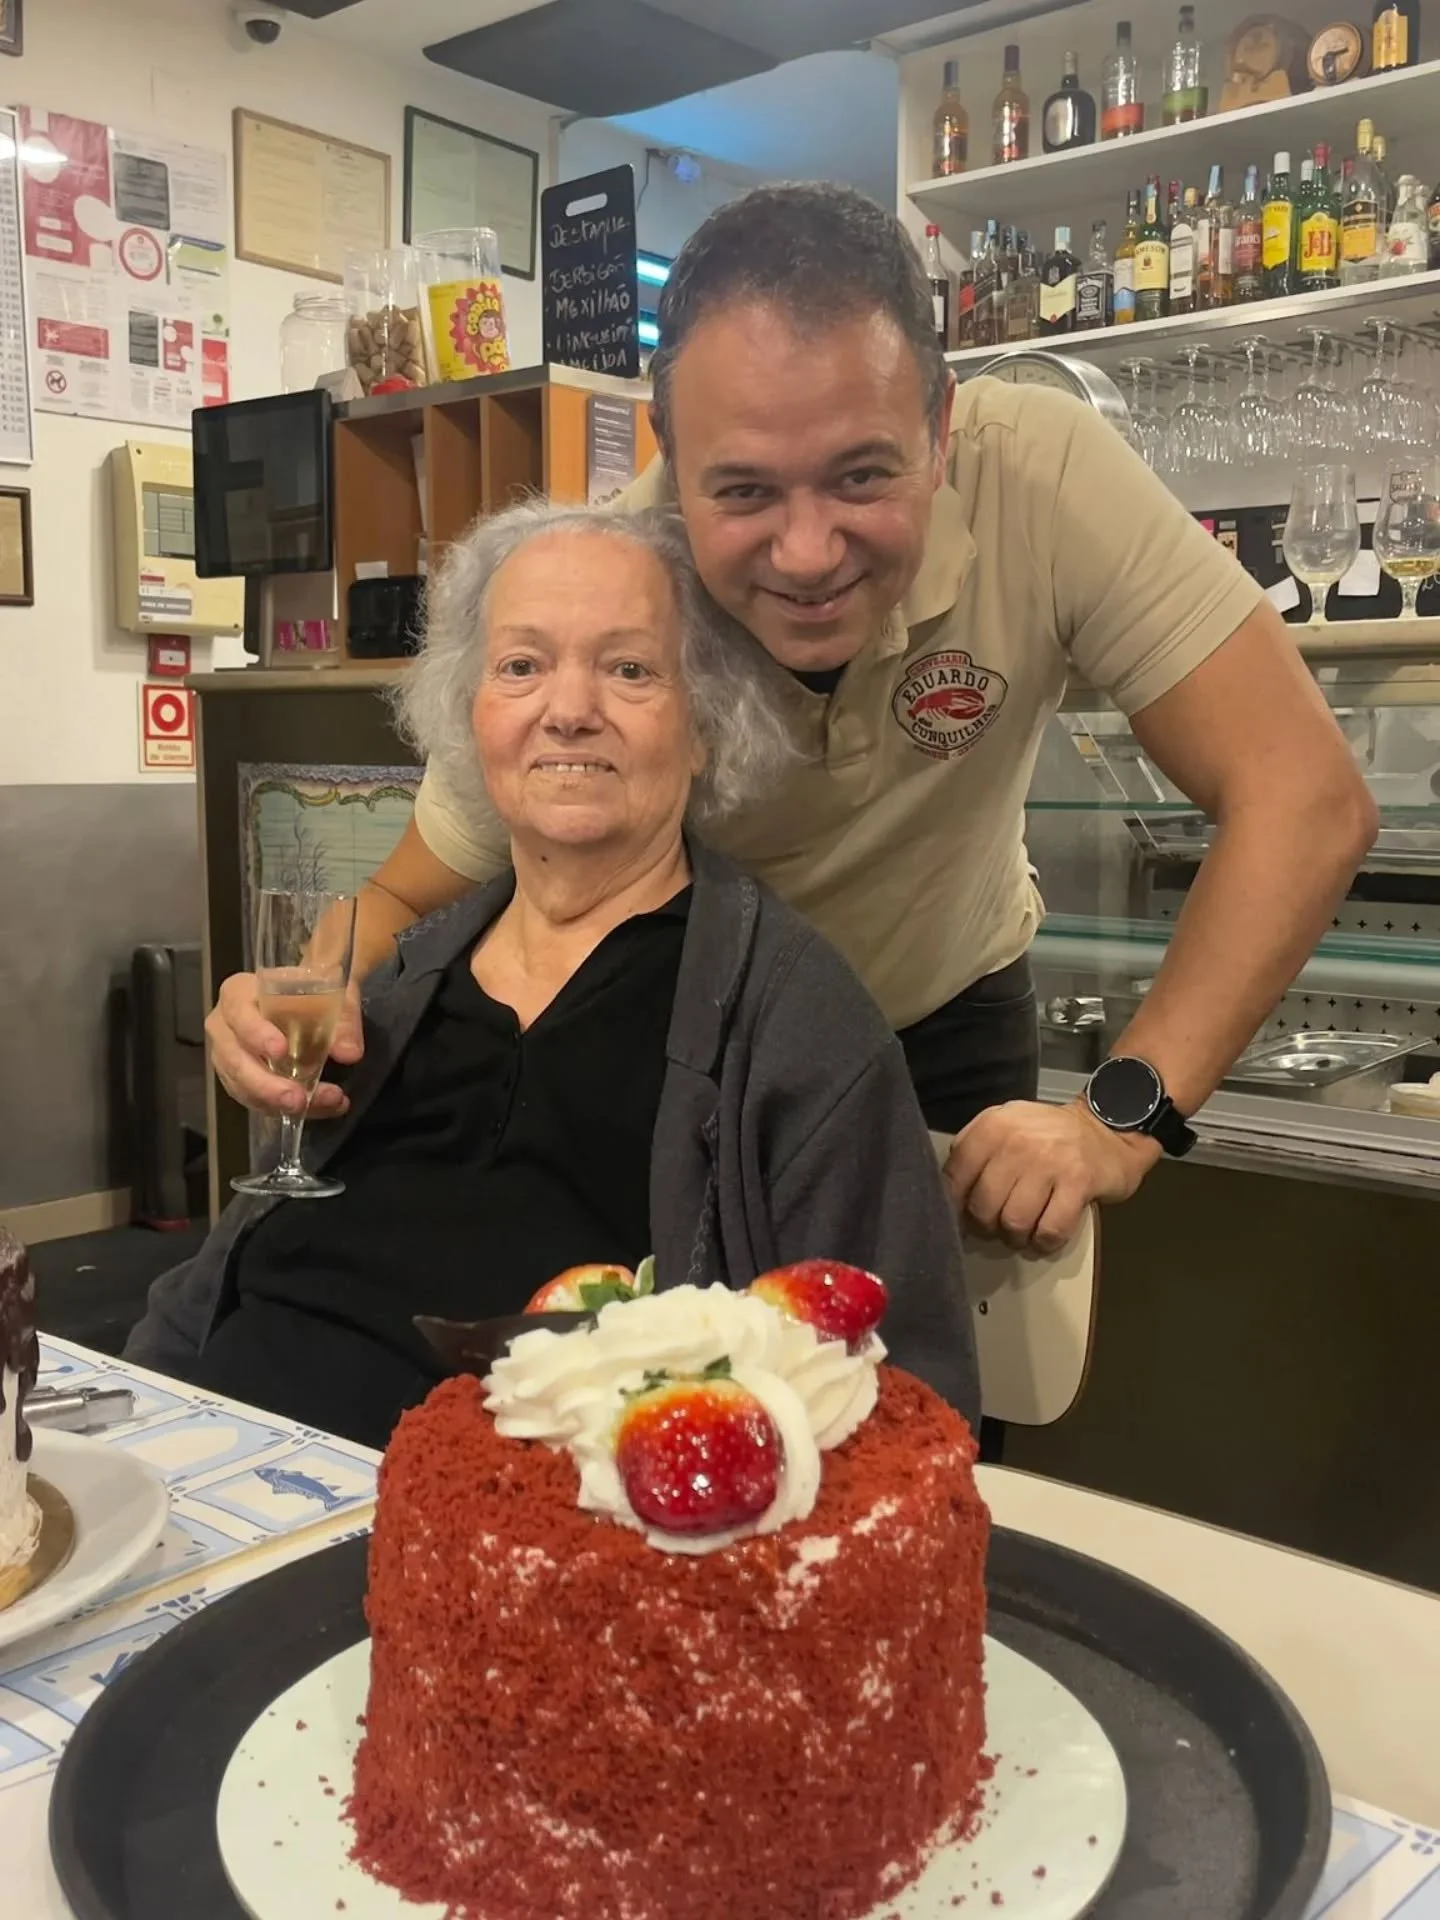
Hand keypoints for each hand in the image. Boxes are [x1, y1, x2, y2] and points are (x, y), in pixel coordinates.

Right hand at [206, 971, 362, 1118]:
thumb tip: (349, 1053)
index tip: (281, 1051)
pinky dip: (288, 1109)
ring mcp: (229, 1057)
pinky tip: (321, 1107)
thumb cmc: (313, 990)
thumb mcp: (333, 992)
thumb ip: (344, 1018)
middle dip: (266, 1085)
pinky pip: (256, 1101)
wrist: (311, 1002)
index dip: (257, 1034)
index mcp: (238, 993)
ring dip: (281, 1103)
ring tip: (324, 1104)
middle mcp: (224, 1027)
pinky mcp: (240, 1081)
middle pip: (234, 1060)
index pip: (239, 1013)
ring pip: (243, 1087)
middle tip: (298, 1100)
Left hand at [944, 1099, 1160, 1251]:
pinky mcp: (1079, 1183)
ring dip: (1016, 1237)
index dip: (953, 1206)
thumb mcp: (1006, 1126)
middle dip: (987, 1226)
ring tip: (1023, 1231)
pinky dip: (1044, 1242)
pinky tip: (1045, 1235)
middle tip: (999, 1225)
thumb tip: (947, 1192)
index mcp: (993, 1126)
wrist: (1107, 1127)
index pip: (954, 1177)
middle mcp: (1018, 1141)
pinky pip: (1050, 1231)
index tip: (961, 1218)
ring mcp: (1050, 1162)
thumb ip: (974, 1150)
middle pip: (982, 1207)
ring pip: (1014, 1223)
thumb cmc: (1049, 1135)